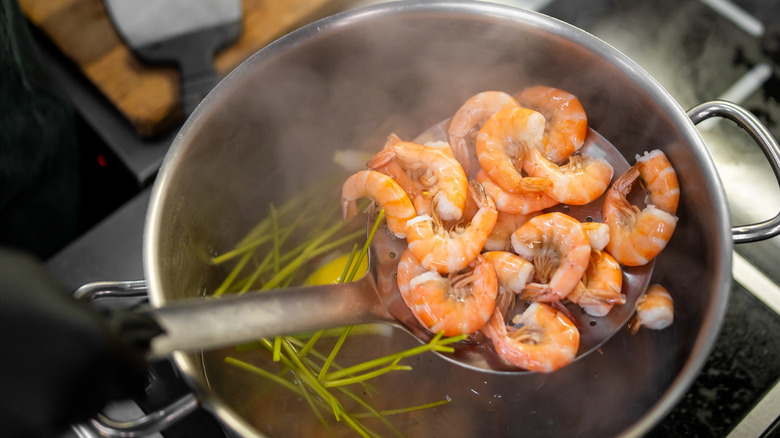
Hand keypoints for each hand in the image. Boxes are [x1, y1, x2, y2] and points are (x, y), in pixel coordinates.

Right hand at [0, 248, 157, 436]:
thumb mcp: (47, 285)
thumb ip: (84, 315)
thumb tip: (102, 328)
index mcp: (94, 351)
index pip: (136, 375)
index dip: (128, 360)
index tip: (121, 351)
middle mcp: (70, 392)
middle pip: (103, 396)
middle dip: (94, 375)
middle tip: (69, 350)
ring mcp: (34, 421)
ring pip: (67, 411)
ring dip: (60, 390)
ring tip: (31, 360)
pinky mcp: (6, 431)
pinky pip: (31, 420)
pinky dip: (26, 402)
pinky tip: (10, 375)